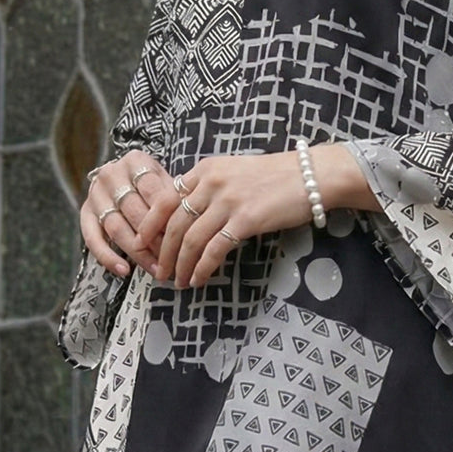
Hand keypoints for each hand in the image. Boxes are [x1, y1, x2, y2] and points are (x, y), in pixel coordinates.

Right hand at [81, 151, 173, 277]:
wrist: (123, 176)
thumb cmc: (152, 183)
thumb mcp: (165, 180)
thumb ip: (174, 198)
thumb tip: (188, 226)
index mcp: (135, 161)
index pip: (154, 191)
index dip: (168, 218)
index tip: (181, 239)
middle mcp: (111, 174)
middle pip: (135, 212)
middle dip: (155, 239)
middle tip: (171, 260)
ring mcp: (95, 194)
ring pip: (116, 227)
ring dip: (137, 253)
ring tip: (155, 269)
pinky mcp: (84, 213)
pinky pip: (93, 239)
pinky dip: (107, 257)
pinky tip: (124, 270)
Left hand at [138, 144, 380, 289]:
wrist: (311, 175)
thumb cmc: (275, 176)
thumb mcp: (234, 172)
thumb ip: (209, 187)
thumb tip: (187, 216)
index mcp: (205, 169)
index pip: (164, 198)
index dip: (149, 224)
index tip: (141, 243)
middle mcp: (211, 182)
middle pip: (174, 223)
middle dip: (163, 252)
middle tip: (160, 272)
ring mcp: (228, 200)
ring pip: (191, 240)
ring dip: (181, 265)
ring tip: (179, 282)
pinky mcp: (246, 219)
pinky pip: (215, 249)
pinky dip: (203, 268)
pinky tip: (200, 279)